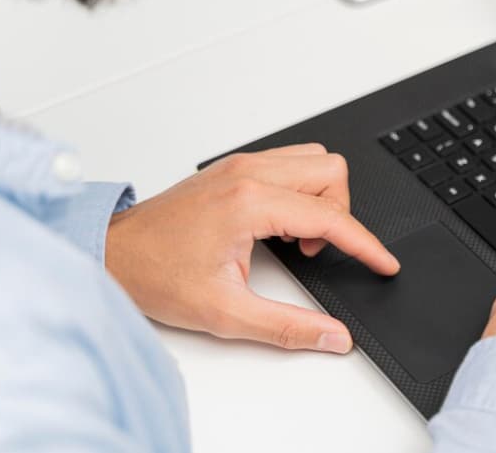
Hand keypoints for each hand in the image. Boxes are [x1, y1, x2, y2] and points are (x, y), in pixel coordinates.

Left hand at [106, 144, 399, 352]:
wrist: (112, 254)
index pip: (330, 215)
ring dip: (321, 197)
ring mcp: (241, 165)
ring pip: (314, 159)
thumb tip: (332, 335)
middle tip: (313, 250)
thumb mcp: (225, 313)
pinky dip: (300, 191)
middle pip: (331, 171)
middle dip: (339, 213)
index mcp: (250, 202)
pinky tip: (280, 224)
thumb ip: (288, 327)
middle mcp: (249, 172)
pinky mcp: (235, 167)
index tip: (384, 263)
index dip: (365, 244)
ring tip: (296, 238)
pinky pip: (290, 162)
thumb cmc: (155, 274)